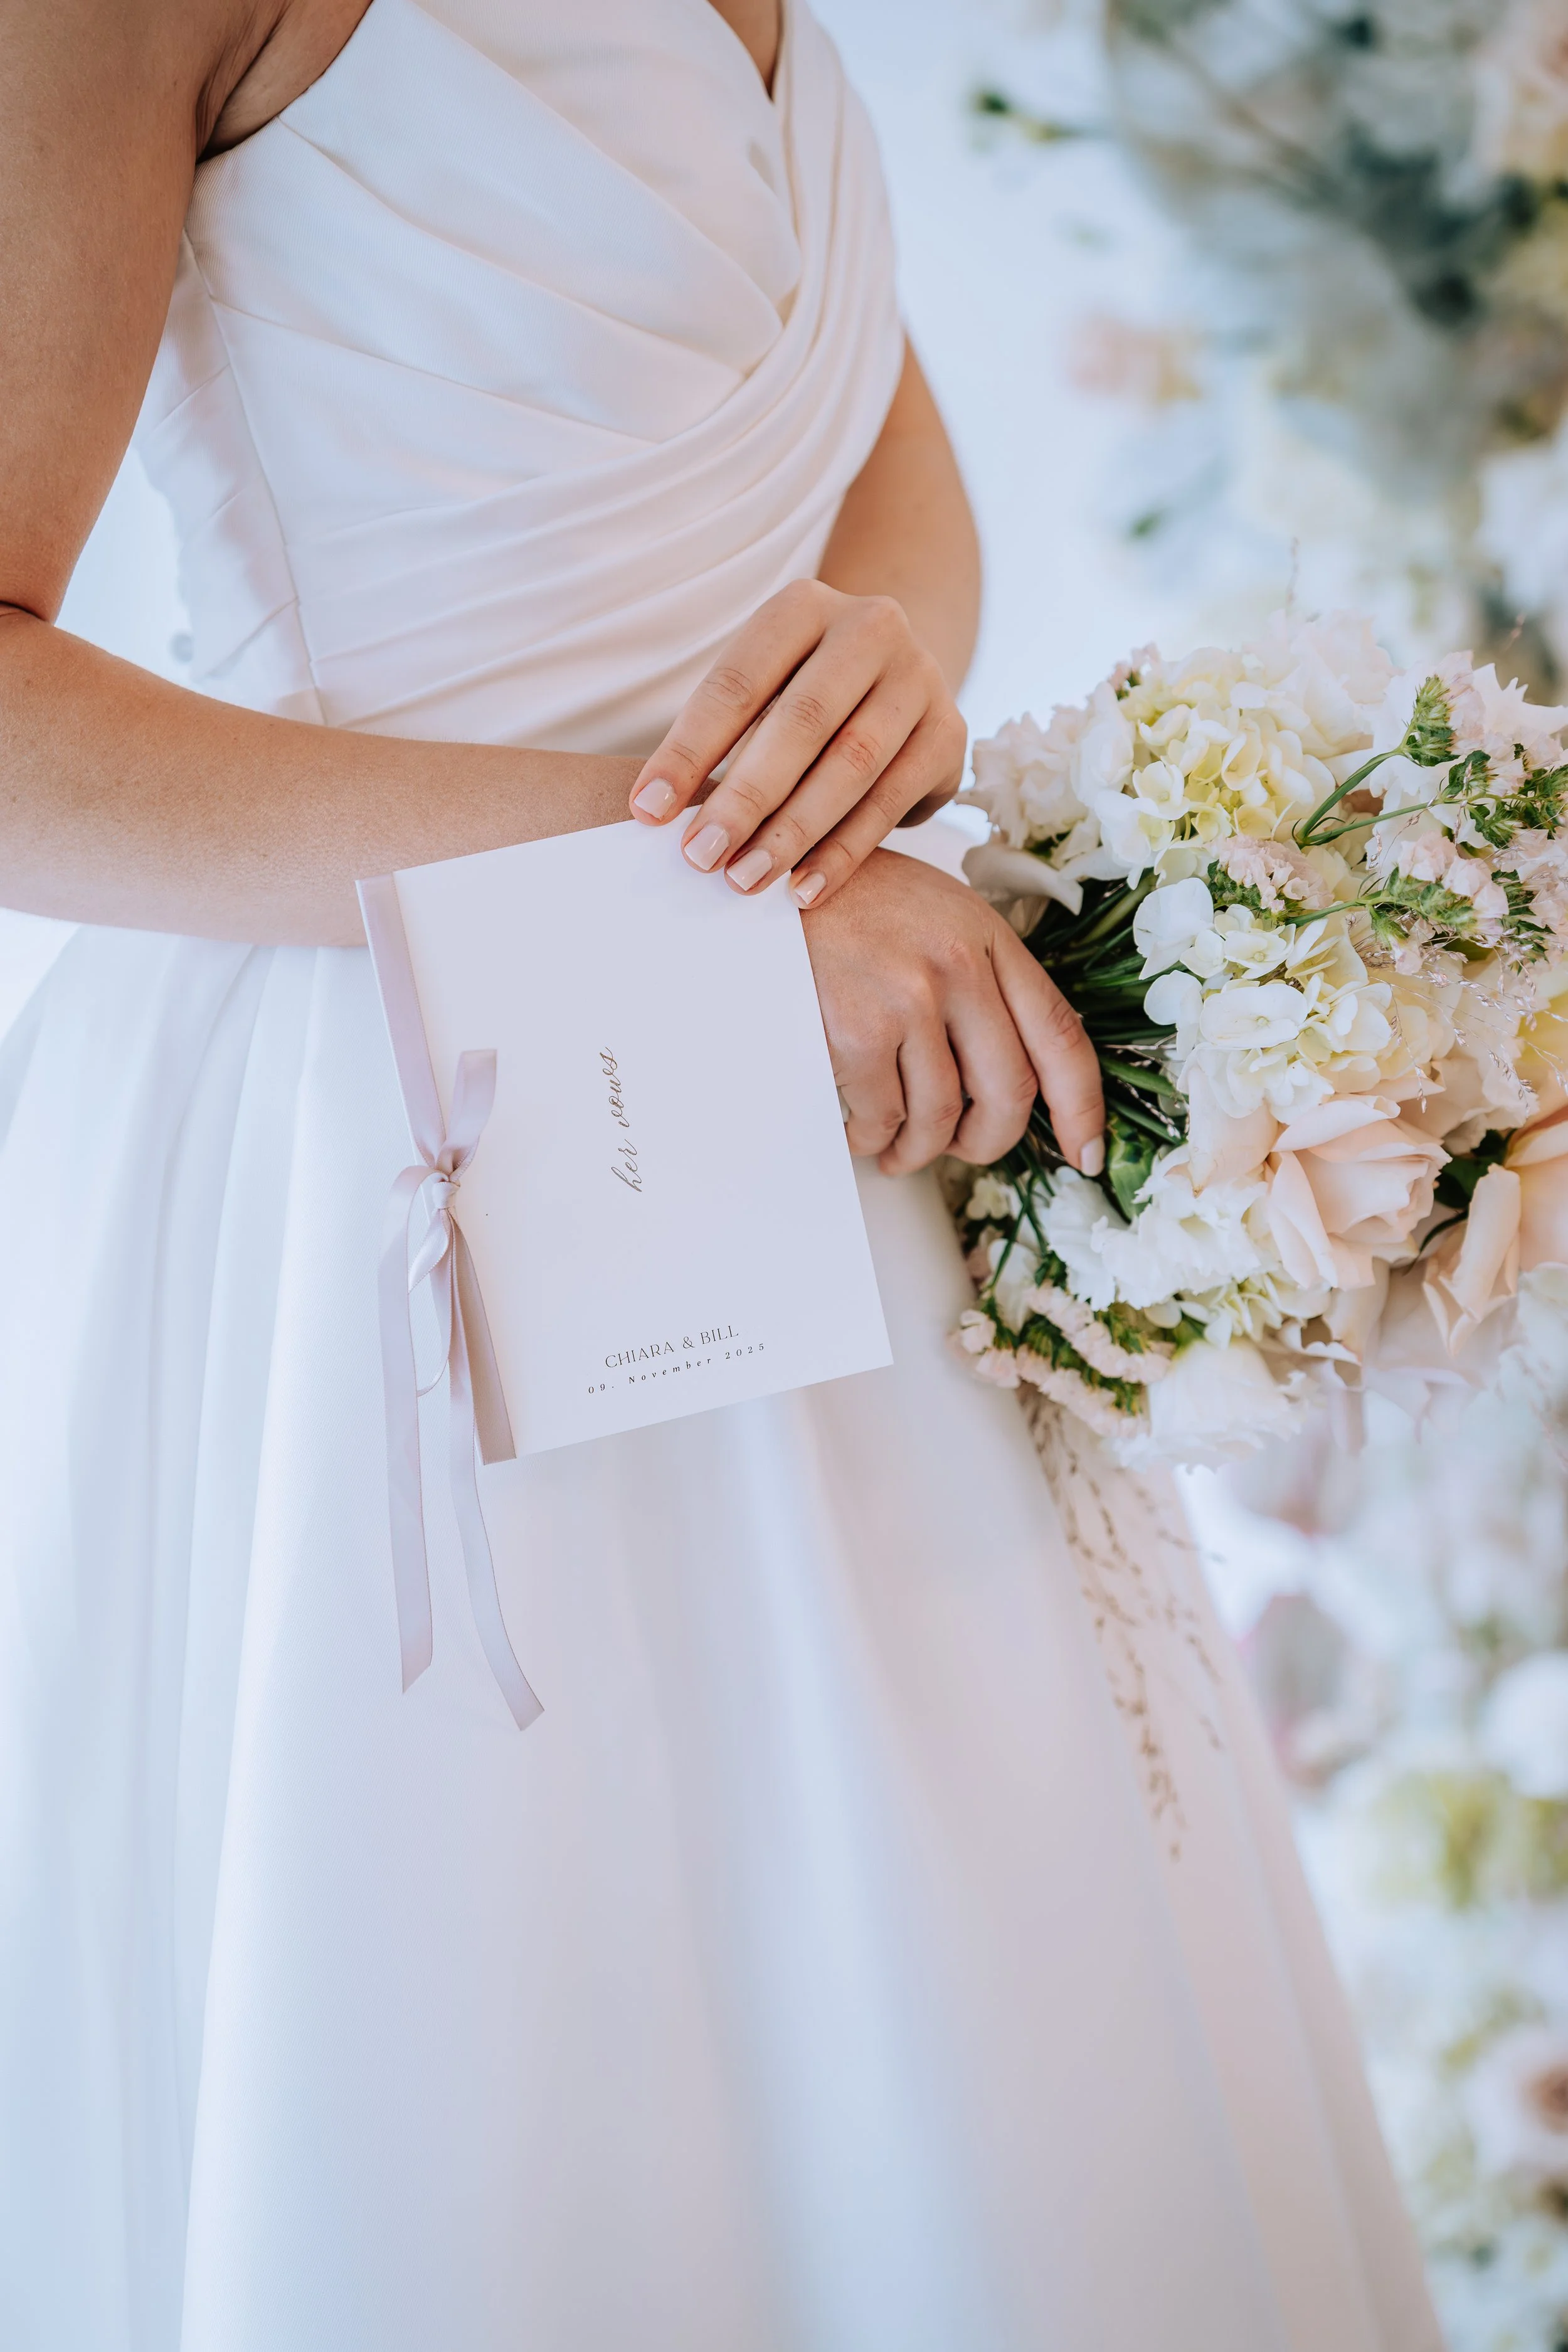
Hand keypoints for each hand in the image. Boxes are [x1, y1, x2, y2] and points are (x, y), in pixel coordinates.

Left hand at [627, 579, 965, 909]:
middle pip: (801, 722)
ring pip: (852, 765)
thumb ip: (722, 739)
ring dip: (792, 832)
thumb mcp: (761, 688)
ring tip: (744, 879)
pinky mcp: (949, 734)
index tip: (648, 809)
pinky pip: (890, 803)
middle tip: (700, 855)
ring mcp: (919, 679)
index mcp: (804, 606)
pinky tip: (802, 889)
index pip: (737, 682)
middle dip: (745, 797)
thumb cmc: (801, 690)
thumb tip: (660, 813)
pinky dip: (842, 853)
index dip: (689, 749)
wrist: (895, 677)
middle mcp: (871, 628)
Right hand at [801, 849, 1104, 1176]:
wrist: (765, 882)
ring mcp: (908, 1000)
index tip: (1086, 1153)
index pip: (1060, 1035)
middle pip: (1009, 1091)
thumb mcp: (934, 917)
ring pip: (941, 1115)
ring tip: (895, 1146)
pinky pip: (882, 1117)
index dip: (1082, 1107)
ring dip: (919, 1149)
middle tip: (963, 1150)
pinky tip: (857, 1129)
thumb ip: (979, 979)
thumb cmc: (848, 905)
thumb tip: (1007, 1072)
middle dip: (989, 1141)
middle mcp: (958, 968)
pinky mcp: (855, 1031)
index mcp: (988, 940)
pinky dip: (871, 1138)